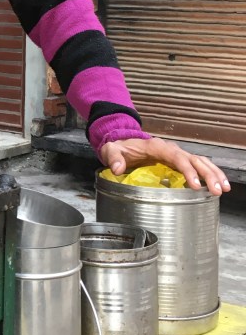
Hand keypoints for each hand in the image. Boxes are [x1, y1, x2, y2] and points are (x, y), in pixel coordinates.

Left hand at [99, 136, 229, 196]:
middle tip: (216, 190)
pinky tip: (218, 185)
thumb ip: (113, 157)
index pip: (175, 157)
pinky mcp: (179, 162)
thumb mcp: (111, 150)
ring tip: (223, 189)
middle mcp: (170, 149)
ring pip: (199, 161)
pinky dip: (209, 174)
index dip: (187, 170)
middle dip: (206, 174)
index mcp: (156, 147)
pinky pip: (198, 166)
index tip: (194, 184)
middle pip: (193, 159)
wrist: (122, 143)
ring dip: (213, 174)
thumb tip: (117, 168)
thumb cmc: (119, 148)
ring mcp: (176, 155)